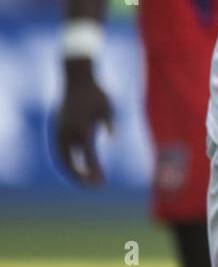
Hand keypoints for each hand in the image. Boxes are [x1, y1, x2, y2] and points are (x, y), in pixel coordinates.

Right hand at [56, 60, 113, 182]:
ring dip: (71, 172)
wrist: (77, 79)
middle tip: (94, 187)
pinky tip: (74, 167)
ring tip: (83, 181)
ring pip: (62, 160)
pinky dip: (65, 162)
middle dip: (82, 178)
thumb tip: (112, 139)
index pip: (89, 159)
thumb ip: (110, 125)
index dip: (95, 173)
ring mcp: (60, 132)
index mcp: (83, 130)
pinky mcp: (56, 129)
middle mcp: (69, 134)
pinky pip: (58, 151)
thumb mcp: (108, 108)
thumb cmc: (96, 93)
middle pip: (72, 164)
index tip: (102, 183)